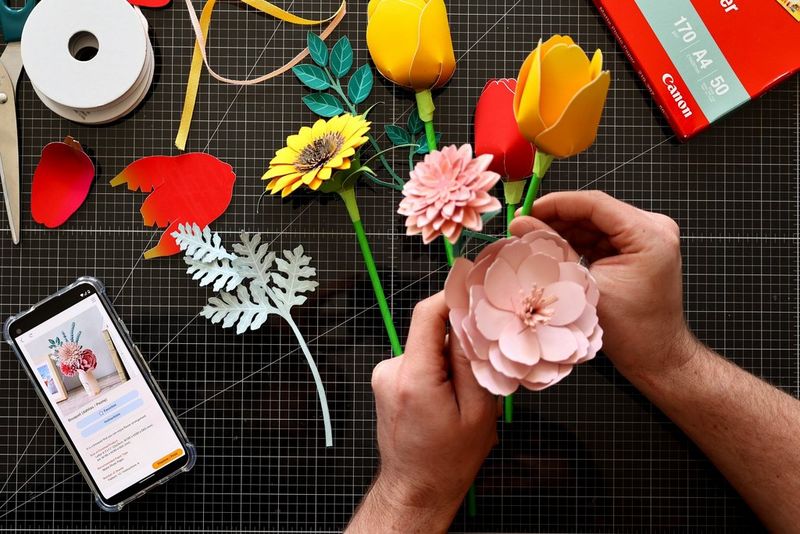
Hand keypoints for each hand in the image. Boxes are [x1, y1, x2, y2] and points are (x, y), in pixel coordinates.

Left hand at [347, 292, 498, 532]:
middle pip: (431, 331)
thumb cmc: (448, 460)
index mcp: (415, 378)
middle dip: (459, 341)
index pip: (427, 314)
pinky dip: (437, 370)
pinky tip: (447, 398)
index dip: (452, 296)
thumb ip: (473, 362)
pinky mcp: (386, 380)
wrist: (416, 488)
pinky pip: (419, 360)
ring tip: (463, 394)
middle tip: (482, 367)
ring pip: (427, 346)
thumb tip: (472, 319)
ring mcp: (385, 375)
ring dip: (449, 360)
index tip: (477, 292)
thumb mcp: (478, 412)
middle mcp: (392, 371)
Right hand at [511, 191, 698, 378]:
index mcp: (649, 234)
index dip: (557, 204)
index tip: (527, 210)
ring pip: (596, 222)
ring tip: (532, 235)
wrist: (656, 356)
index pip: (596, 204)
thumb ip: (553, 249)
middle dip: (557, 216)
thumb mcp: (585, 286)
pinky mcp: (639, 248)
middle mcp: (654, 228)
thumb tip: (519, 224)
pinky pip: (602, 235)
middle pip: (595, 211)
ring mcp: (647, 237)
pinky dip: (577, 240)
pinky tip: (551, 246)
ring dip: (564, 228)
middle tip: (523, 224)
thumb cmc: (630, 330)